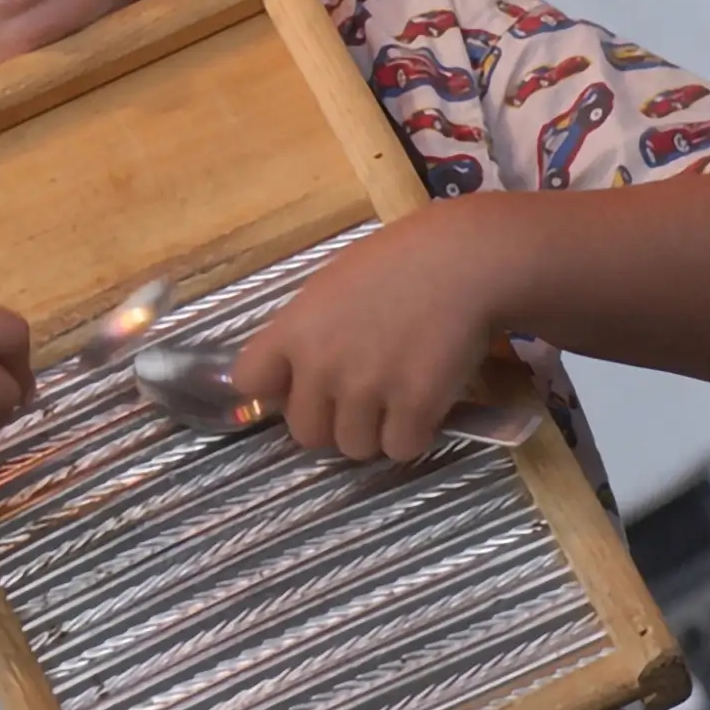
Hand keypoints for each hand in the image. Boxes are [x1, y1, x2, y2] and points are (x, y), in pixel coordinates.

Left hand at [231, 201, 506, 461]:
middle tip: (357, 400)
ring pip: (354, 447)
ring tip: (394, 401)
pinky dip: (413, 435)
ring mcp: (367, 388)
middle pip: (305, 431)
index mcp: (292, 330)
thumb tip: (293, 375)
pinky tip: (423, 406)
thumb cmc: (395, 263)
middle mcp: (320, 365)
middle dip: (330, 421)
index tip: (299, 384)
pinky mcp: (416, 404)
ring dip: (373, 432)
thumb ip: (304, 332)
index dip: (275, 388)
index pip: (248, 382)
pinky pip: (401, 448)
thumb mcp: (328, 288)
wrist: (461, 261)